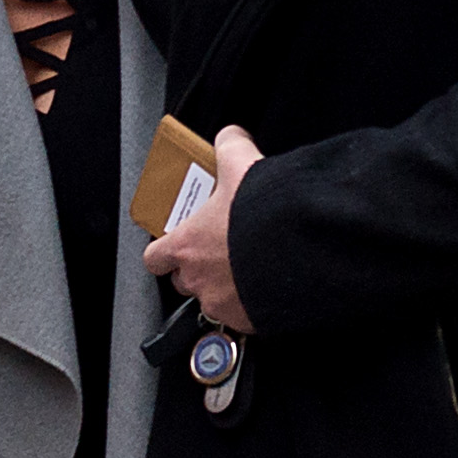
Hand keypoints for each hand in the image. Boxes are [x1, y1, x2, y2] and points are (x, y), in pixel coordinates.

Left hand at [143, 125, 262, 332]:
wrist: (303, 246)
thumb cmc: (262, 211)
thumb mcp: (240, 162)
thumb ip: (229, 146)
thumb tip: (230, 136)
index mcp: (187, 245)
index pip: (154, 257)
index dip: (163, 250)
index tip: (174, 242)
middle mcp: (199, 280)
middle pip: (183, 281)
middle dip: (197, 268)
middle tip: (218, 248)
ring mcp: (224, 304)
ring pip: (214, 300)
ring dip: (225, 286)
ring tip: (247, 266)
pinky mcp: (251, 321)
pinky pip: (244, 315)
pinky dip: (252, 303)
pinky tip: (268, 282)